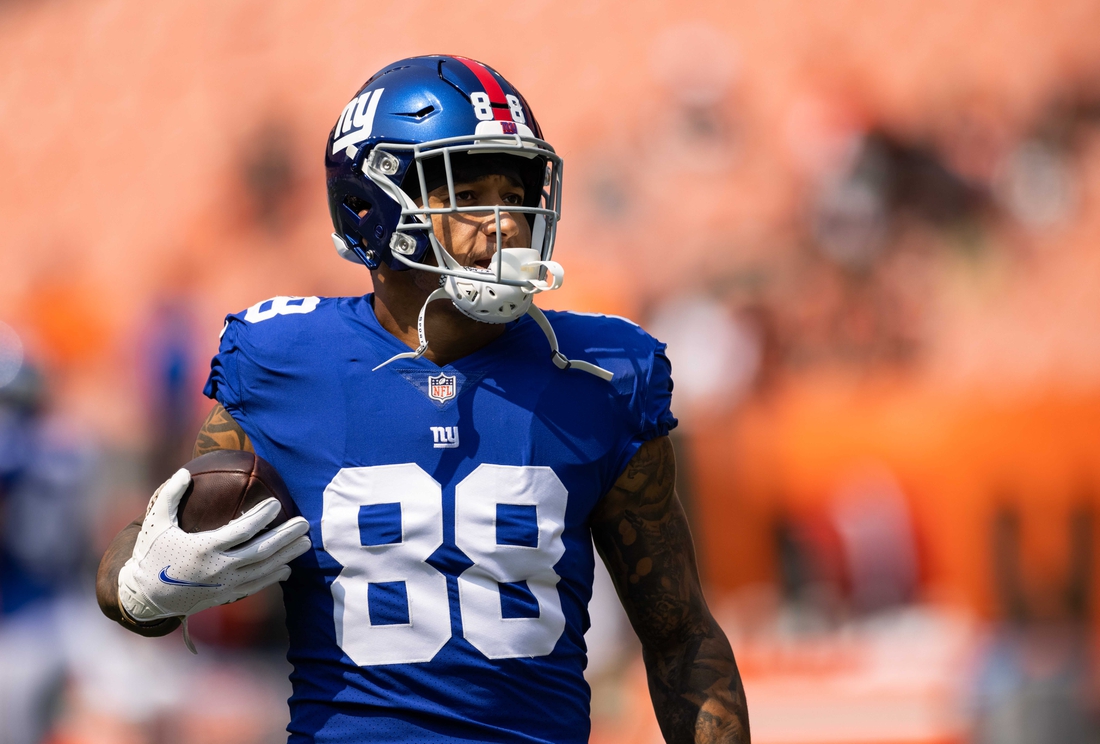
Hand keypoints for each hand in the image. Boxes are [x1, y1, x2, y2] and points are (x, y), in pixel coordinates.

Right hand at [117, 468, 310, 622]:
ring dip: (287, 556)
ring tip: (305, 542)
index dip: (262, 517)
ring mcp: (224, 584)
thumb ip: (170, 496)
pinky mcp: (225, 595)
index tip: (277, 504)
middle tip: (305, 523)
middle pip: (261, 551)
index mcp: (204, 548)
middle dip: (286, 537)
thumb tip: (184, 472)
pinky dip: (273, 577)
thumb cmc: (152, 554)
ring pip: (263, 569)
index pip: (242, 530)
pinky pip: (255, 586)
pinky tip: (286, 568)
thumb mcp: (156, 522)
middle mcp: (218, 568)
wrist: (145, 595)